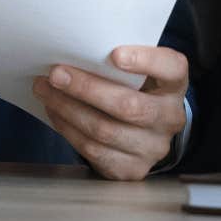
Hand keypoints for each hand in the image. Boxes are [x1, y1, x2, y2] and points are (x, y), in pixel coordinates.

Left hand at [32, 45, 188, 180]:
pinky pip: (94, 150)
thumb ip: (119, 62)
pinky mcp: (132, 169)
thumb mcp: (138, 73)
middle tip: (56, 74)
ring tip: (46, 91)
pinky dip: (68, 129)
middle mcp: (170, 118)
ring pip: (104, 130)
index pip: (171, 68)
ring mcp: (153, 148)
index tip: (115, 53)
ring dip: (68, 109)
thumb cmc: (134, 90)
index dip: (145, 61)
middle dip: (86, 88)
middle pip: (128, 105)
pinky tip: (55, 113)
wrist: (144, 133)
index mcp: (174, 86)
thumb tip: (74, 51)